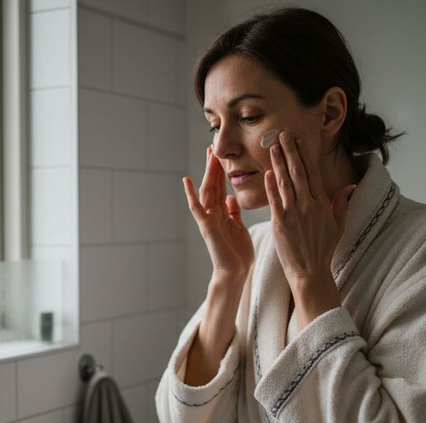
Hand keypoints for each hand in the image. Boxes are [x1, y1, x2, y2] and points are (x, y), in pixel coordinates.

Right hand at [183, 146, 254, 282]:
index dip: (221, 172)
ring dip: (208, 173)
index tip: (221, 156)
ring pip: (207, 191)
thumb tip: (230, 198)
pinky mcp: (206, 226)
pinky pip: (196, 207)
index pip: (221, 187)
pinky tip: (187, 180)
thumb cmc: (238, 254)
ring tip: (209, 155)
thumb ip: (233, 213)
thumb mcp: (239, 227)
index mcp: (222, 213)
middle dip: (213, 167)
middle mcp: (213, 213)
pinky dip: (191, 194)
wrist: (235, 273)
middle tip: (213, 147)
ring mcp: (208, 219)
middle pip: (213, 185)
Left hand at [263, 132, 355, 297]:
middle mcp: (308, 205)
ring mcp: (293, 214)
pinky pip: (274, 200)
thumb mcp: (338, 225)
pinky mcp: (280, 223)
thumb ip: (342, 203)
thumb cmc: (324, 250)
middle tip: (281, 134)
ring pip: (285, 182)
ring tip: (271, 146)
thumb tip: (349, 185)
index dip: (304, 154)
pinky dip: (270, 185)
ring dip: (278, 163)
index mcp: (322, 204)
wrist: (310, 271)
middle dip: (289, 151)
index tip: (298, 140)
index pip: (312, 173)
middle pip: (298, 172)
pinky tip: (266, 172)